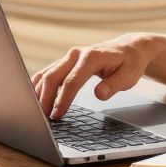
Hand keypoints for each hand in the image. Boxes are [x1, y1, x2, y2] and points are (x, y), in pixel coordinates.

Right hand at [31, 32, 156, 119]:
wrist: (130, 48)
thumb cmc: (130, 63)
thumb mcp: (129, 75)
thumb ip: (114, 85)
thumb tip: (99, 94)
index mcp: (92, 57)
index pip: (72, 81)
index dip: (63, 99)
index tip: (57, 115)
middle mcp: (77, 54)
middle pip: (53, 76)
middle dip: (45, 98)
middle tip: (42, 118)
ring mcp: (70, 57)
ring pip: (47, 73)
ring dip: (39, 92)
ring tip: (36, 112)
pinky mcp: (66, 62)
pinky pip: (48, 72)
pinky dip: (39, 85)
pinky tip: (35, 98)